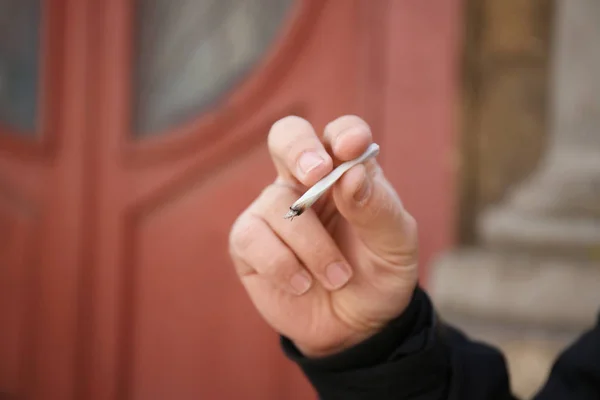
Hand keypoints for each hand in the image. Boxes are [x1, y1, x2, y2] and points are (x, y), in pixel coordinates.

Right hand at [228, 115, 418, 357]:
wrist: (355, 326)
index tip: (352, 148)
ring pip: (280, 206)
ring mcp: (273, 210)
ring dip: (313, 247)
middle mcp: (305, 183)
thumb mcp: (395, 245)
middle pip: (286, 136)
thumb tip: (350, 176)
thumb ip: (378, 208)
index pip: (339, 134)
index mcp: (345, 173)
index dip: (344, 134)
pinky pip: (253, 238)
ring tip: (338, 276)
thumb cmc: (378, 275)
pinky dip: (283, 265)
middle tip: (316, 174)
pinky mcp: (248, 242)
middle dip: (298, 149)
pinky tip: (302, 284)